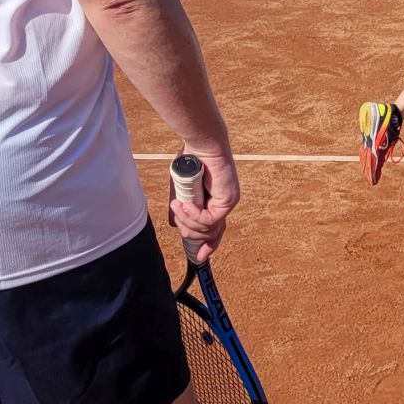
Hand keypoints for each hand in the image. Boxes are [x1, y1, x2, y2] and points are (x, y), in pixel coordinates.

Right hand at [172, 137, 238, 258]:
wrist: (200, 145)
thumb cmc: (190, 162)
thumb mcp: (181, 191)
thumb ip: (180, 208)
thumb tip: (175, 225)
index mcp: (215, 202)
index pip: (215, 230)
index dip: (208, 245)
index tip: (200, 257)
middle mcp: (224, 204)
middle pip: (210, 234)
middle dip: (190, 231)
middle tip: (177, 215)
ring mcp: (228, 203)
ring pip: (207, 229)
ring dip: (188, 220)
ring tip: (177, 205)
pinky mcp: (228, 200)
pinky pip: (209, 220)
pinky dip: (194, 215)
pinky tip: (185, 205)